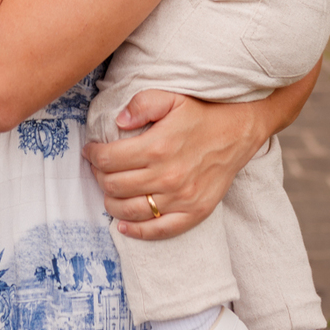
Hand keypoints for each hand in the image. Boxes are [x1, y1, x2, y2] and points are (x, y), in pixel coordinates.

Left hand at [83, 91, 266, 240]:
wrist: (239, 131)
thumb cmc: (202, 113)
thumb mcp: (171, 97)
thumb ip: (142, 104)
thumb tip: (118, 121)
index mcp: (157, 147)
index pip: (108, 159)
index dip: (93, 155)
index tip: (90, 151)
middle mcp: (166, 176)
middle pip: (114, 186)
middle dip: (99, 176)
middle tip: (99, 168)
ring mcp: (180, 198)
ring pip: (129, 210)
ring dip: (111, 202)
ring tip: (109, 190)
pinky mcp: (194, 212)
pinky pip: (159, 230)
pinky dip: (137, 231)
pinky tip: (123, 225)